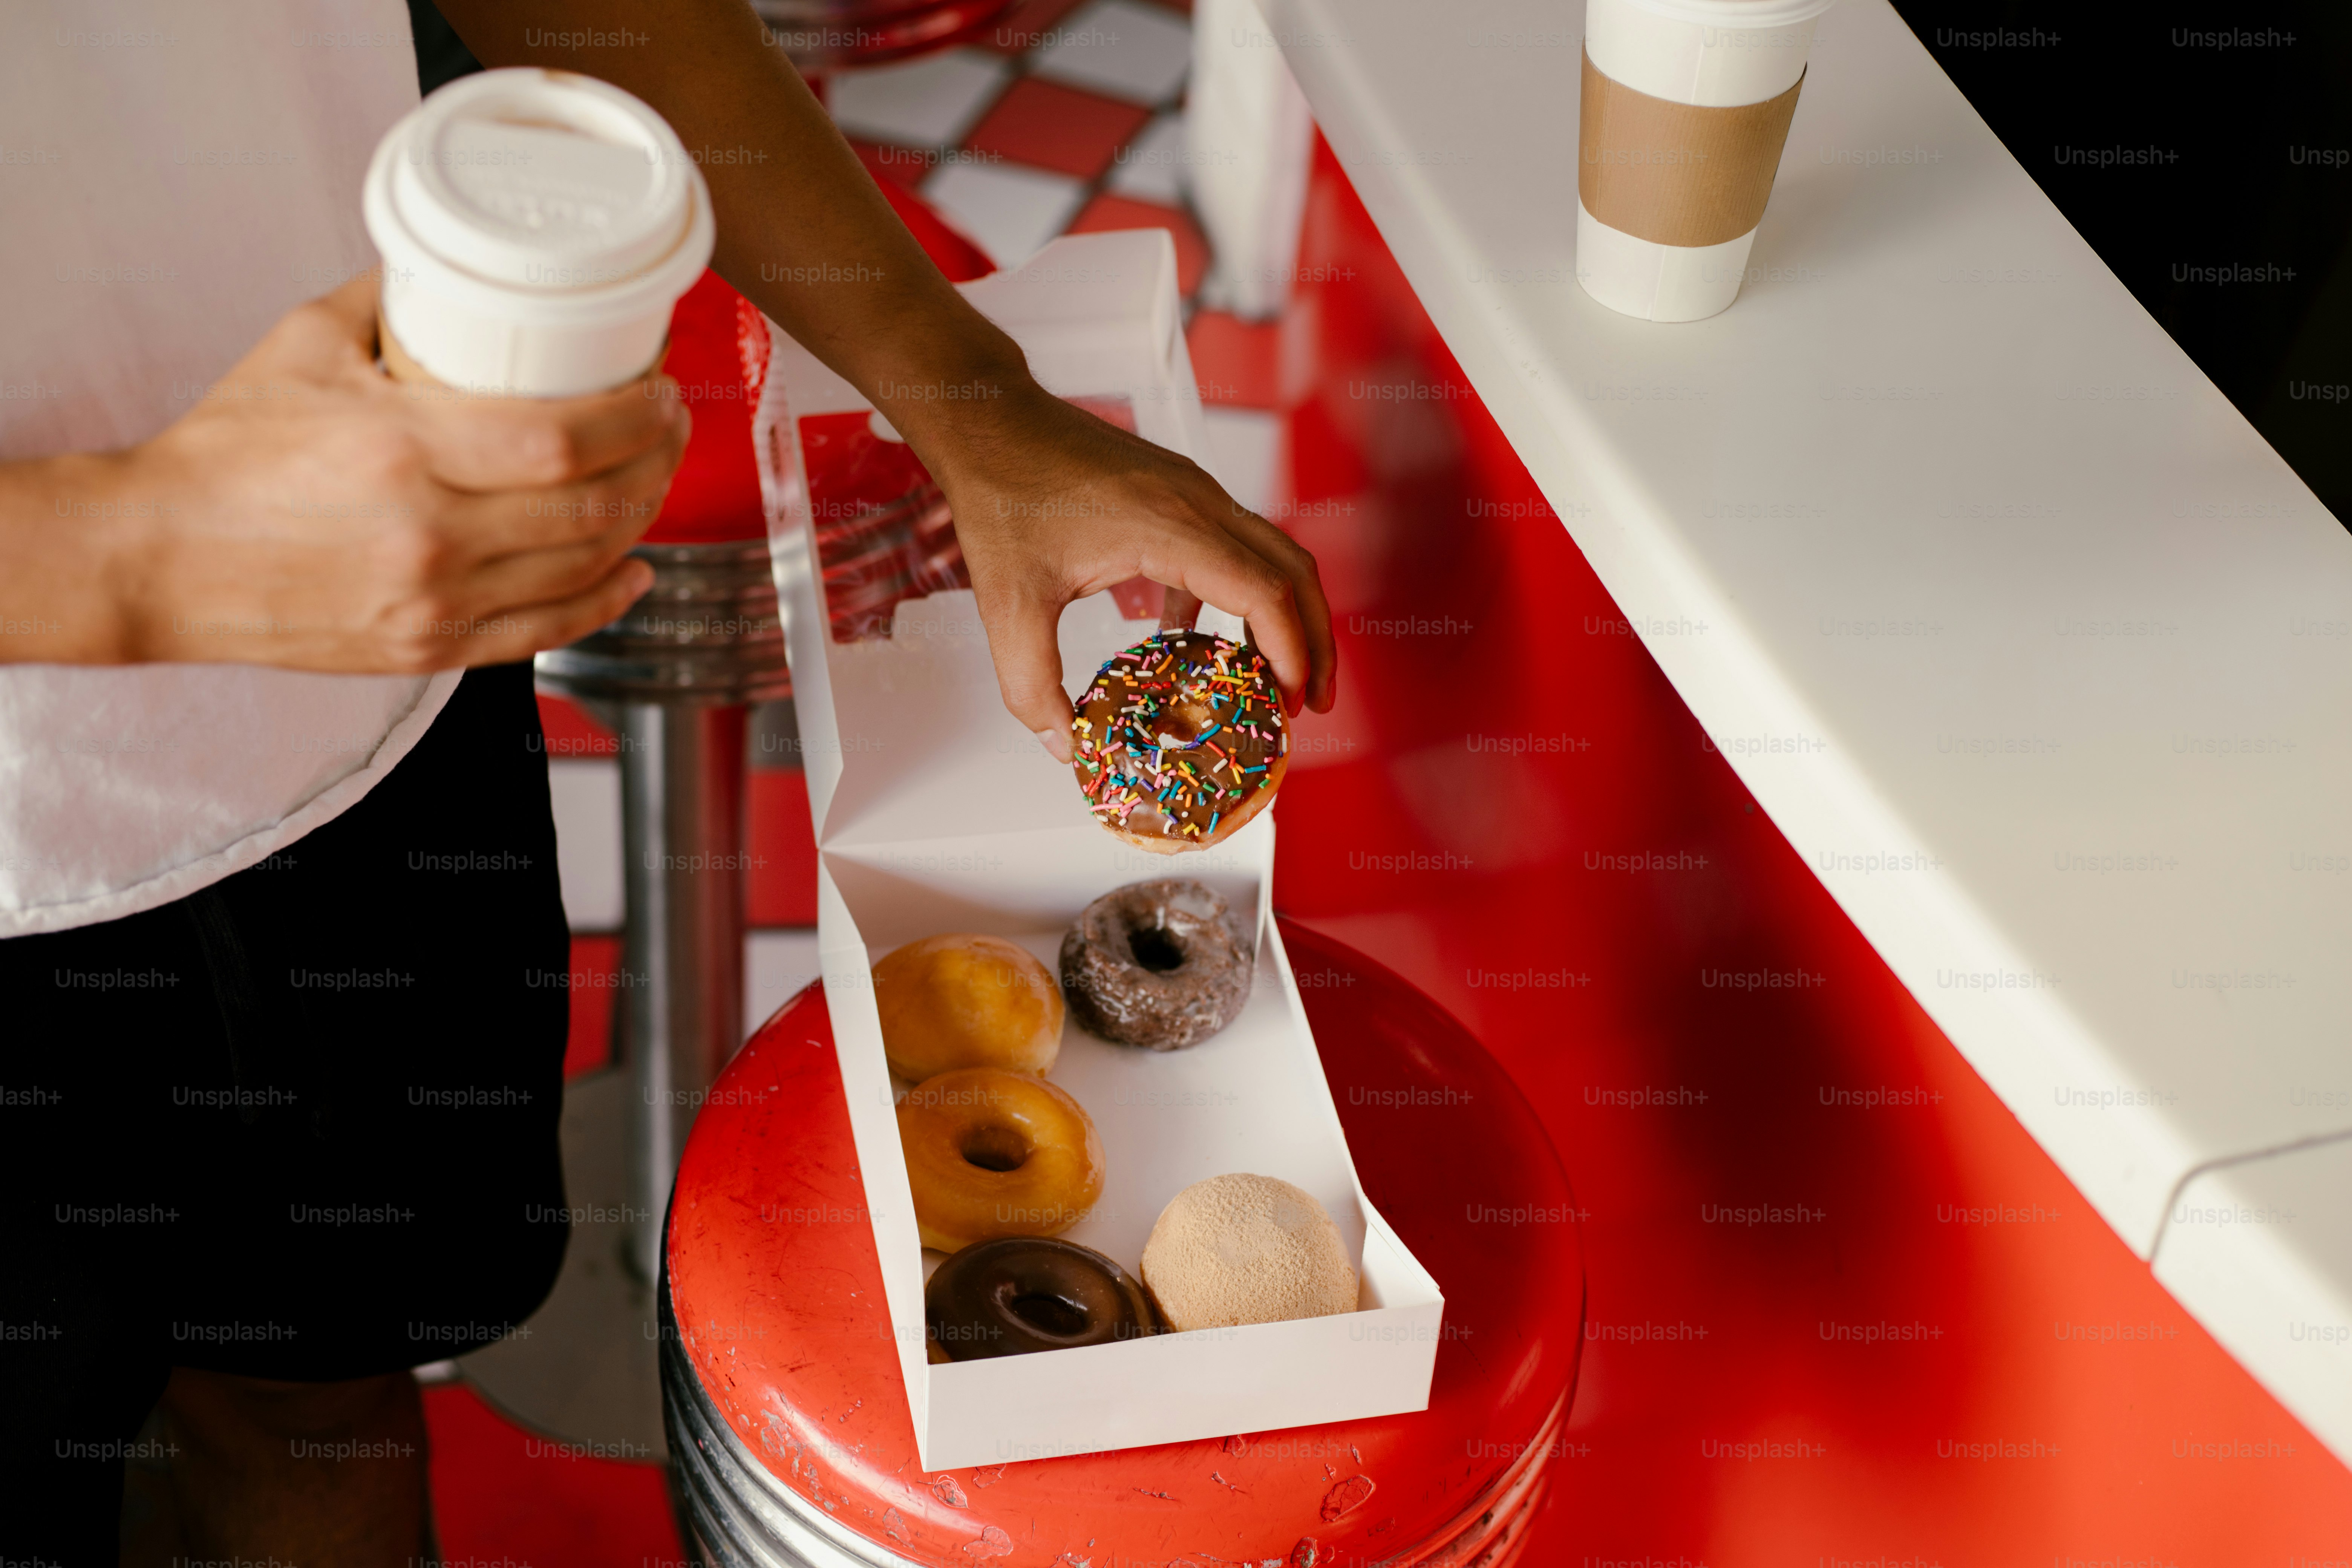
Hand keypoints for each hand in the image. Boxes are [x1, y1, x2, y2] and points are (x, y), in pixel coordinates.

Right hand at [74, 275, 687, 671]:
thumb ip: (392, 299)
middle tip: (672, 425)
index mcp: (405, 449)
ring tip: (655, 478)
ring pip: (582, 565)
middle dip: (654, 461)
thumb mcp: (307, 344)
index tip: (660, 390)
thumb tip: (462, 262)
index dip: (635, 417)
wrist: (162, 555)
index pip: (565, 439)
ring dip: (639, 520)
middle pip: (591, 504)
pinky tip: (633, 570)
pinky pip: (547, 630)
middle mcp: (431, 534)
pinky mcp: (430, 647)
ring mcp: (435, 601)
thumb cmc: (230, 448)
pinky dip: (604, 600)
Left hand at [919, 383, 1337, 760]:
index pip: (1263, 590)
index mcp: (1170, 524)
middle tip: (1309, 703)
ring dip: (1286, 616)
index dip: (1288, 650)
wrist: (992, 421)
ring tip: (1277, 678)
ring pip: (1273, 555)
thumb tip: (1063, 746)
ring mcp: (1194, 491)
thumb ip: (1033, 684)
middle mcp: (1198, 500)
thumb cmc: (1002, 493)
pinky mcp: (1179, 492)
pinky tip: (1193, 637)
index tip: (1288, 701)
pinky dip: (1238, 594)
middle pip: (1292, 572)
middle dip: (1312, 642)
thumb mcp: (1008, 603)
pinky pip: (1233, 546)